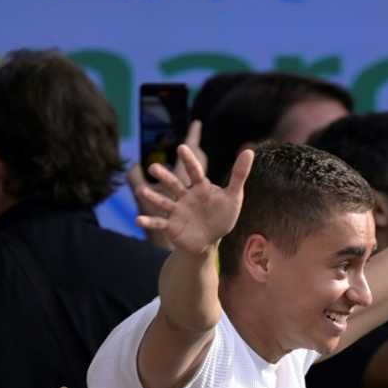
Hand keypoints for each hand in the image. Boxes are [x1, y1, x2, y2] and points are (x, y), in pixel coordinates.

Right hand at [135, 145, 252, 255]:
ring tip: (141, 191)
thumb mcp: (234, 196)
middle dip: (164, 177)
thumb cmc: (222, 215)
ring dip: (152, 197)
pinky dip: (148, 222)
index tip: (182, 147)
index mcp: (200, 187)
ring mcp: (176, 210)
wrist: (210, 240)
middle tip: (153, 167)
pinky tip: (138, 220)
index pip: (195, 171)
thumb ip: (239, 175)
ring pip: (163, 202)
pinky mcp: (170, 226)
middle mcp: (185, 196)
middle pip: (174, 184)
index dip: (189, 160)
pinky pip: (158, 223)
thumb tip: (249, 151)